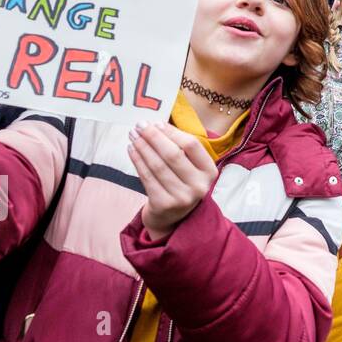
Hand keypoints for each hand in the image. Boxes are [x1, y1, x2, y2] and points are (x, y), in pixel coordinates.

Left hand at [127, 121, 217, 241]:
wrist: (173, 219)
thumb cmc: (180, 184)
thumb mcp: (190, 169)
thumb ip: (181, 149)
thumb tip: (156, 125)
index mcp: (209, 172)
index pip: (192, 145)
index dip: (172, 132)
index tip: (156, 123)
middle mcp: (199, 185)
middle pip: (173, 154)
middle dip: (154, 137)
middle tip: (140, 125)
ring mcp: (182, 197)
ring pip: (158, 165)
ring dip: (143, 147)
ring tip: (133, 135)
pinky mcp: (164, 205)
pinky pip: (147, 178)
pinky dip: (137, 161)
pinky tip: (131, 150)